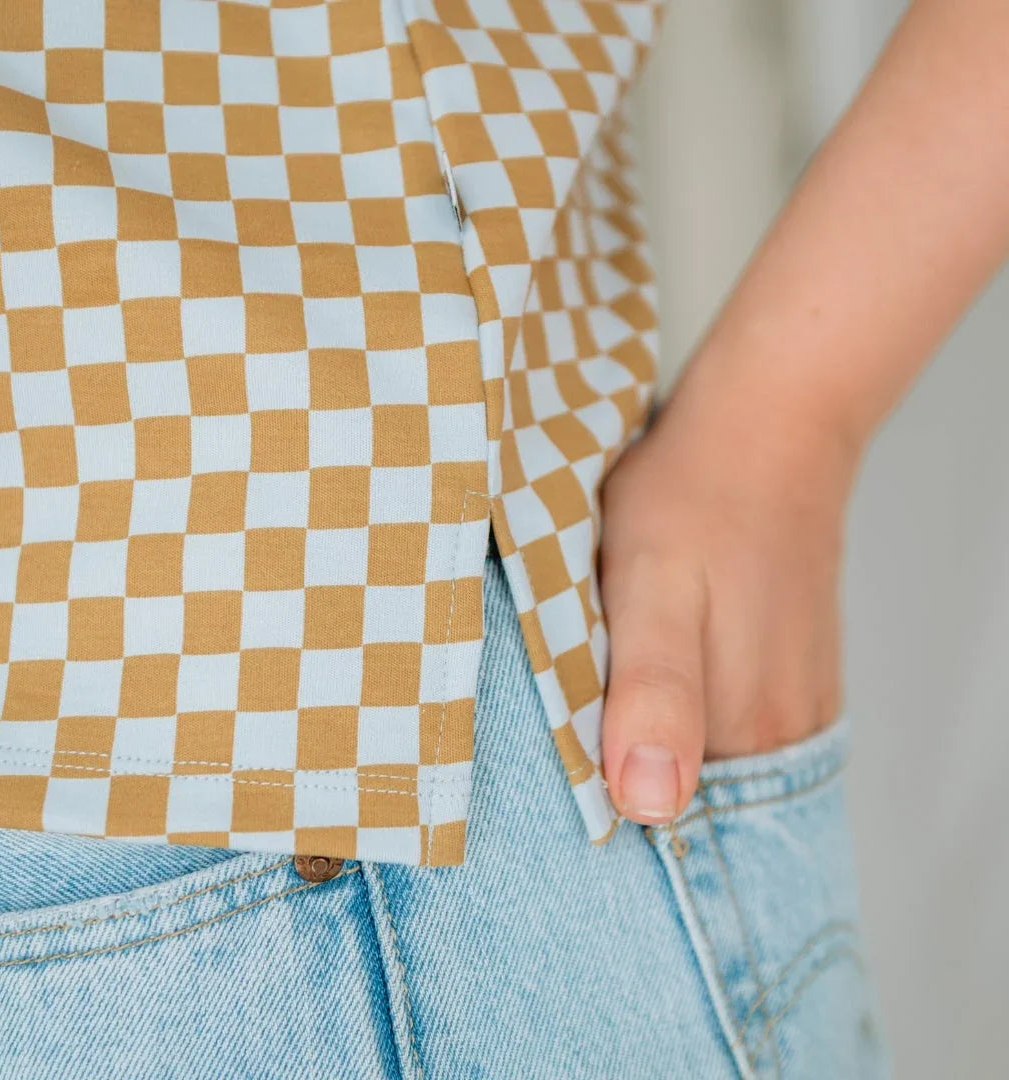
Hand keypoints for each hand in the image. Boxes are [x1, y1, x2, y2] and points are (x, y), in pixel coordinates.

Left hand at [598, 359, 862, 824]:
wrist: (767, 429)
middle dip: (618, 780)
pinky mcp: (796, 677)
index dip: (596, 808)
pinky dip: (687, 722)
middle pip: (683, 799)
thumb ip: (653, 695)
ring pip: (707, 766)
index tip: (548, 774)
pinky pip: (732, 730)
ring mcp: (795, 706)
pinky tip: (653, 680)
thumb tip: (649, 805)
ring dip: (650, 750)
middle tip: (561, 723)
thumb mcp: (651, 588)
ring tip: (602, 697)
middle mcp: (778, 736)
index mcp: (738, 730)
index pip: (657, 822)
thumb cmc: (690, 501)